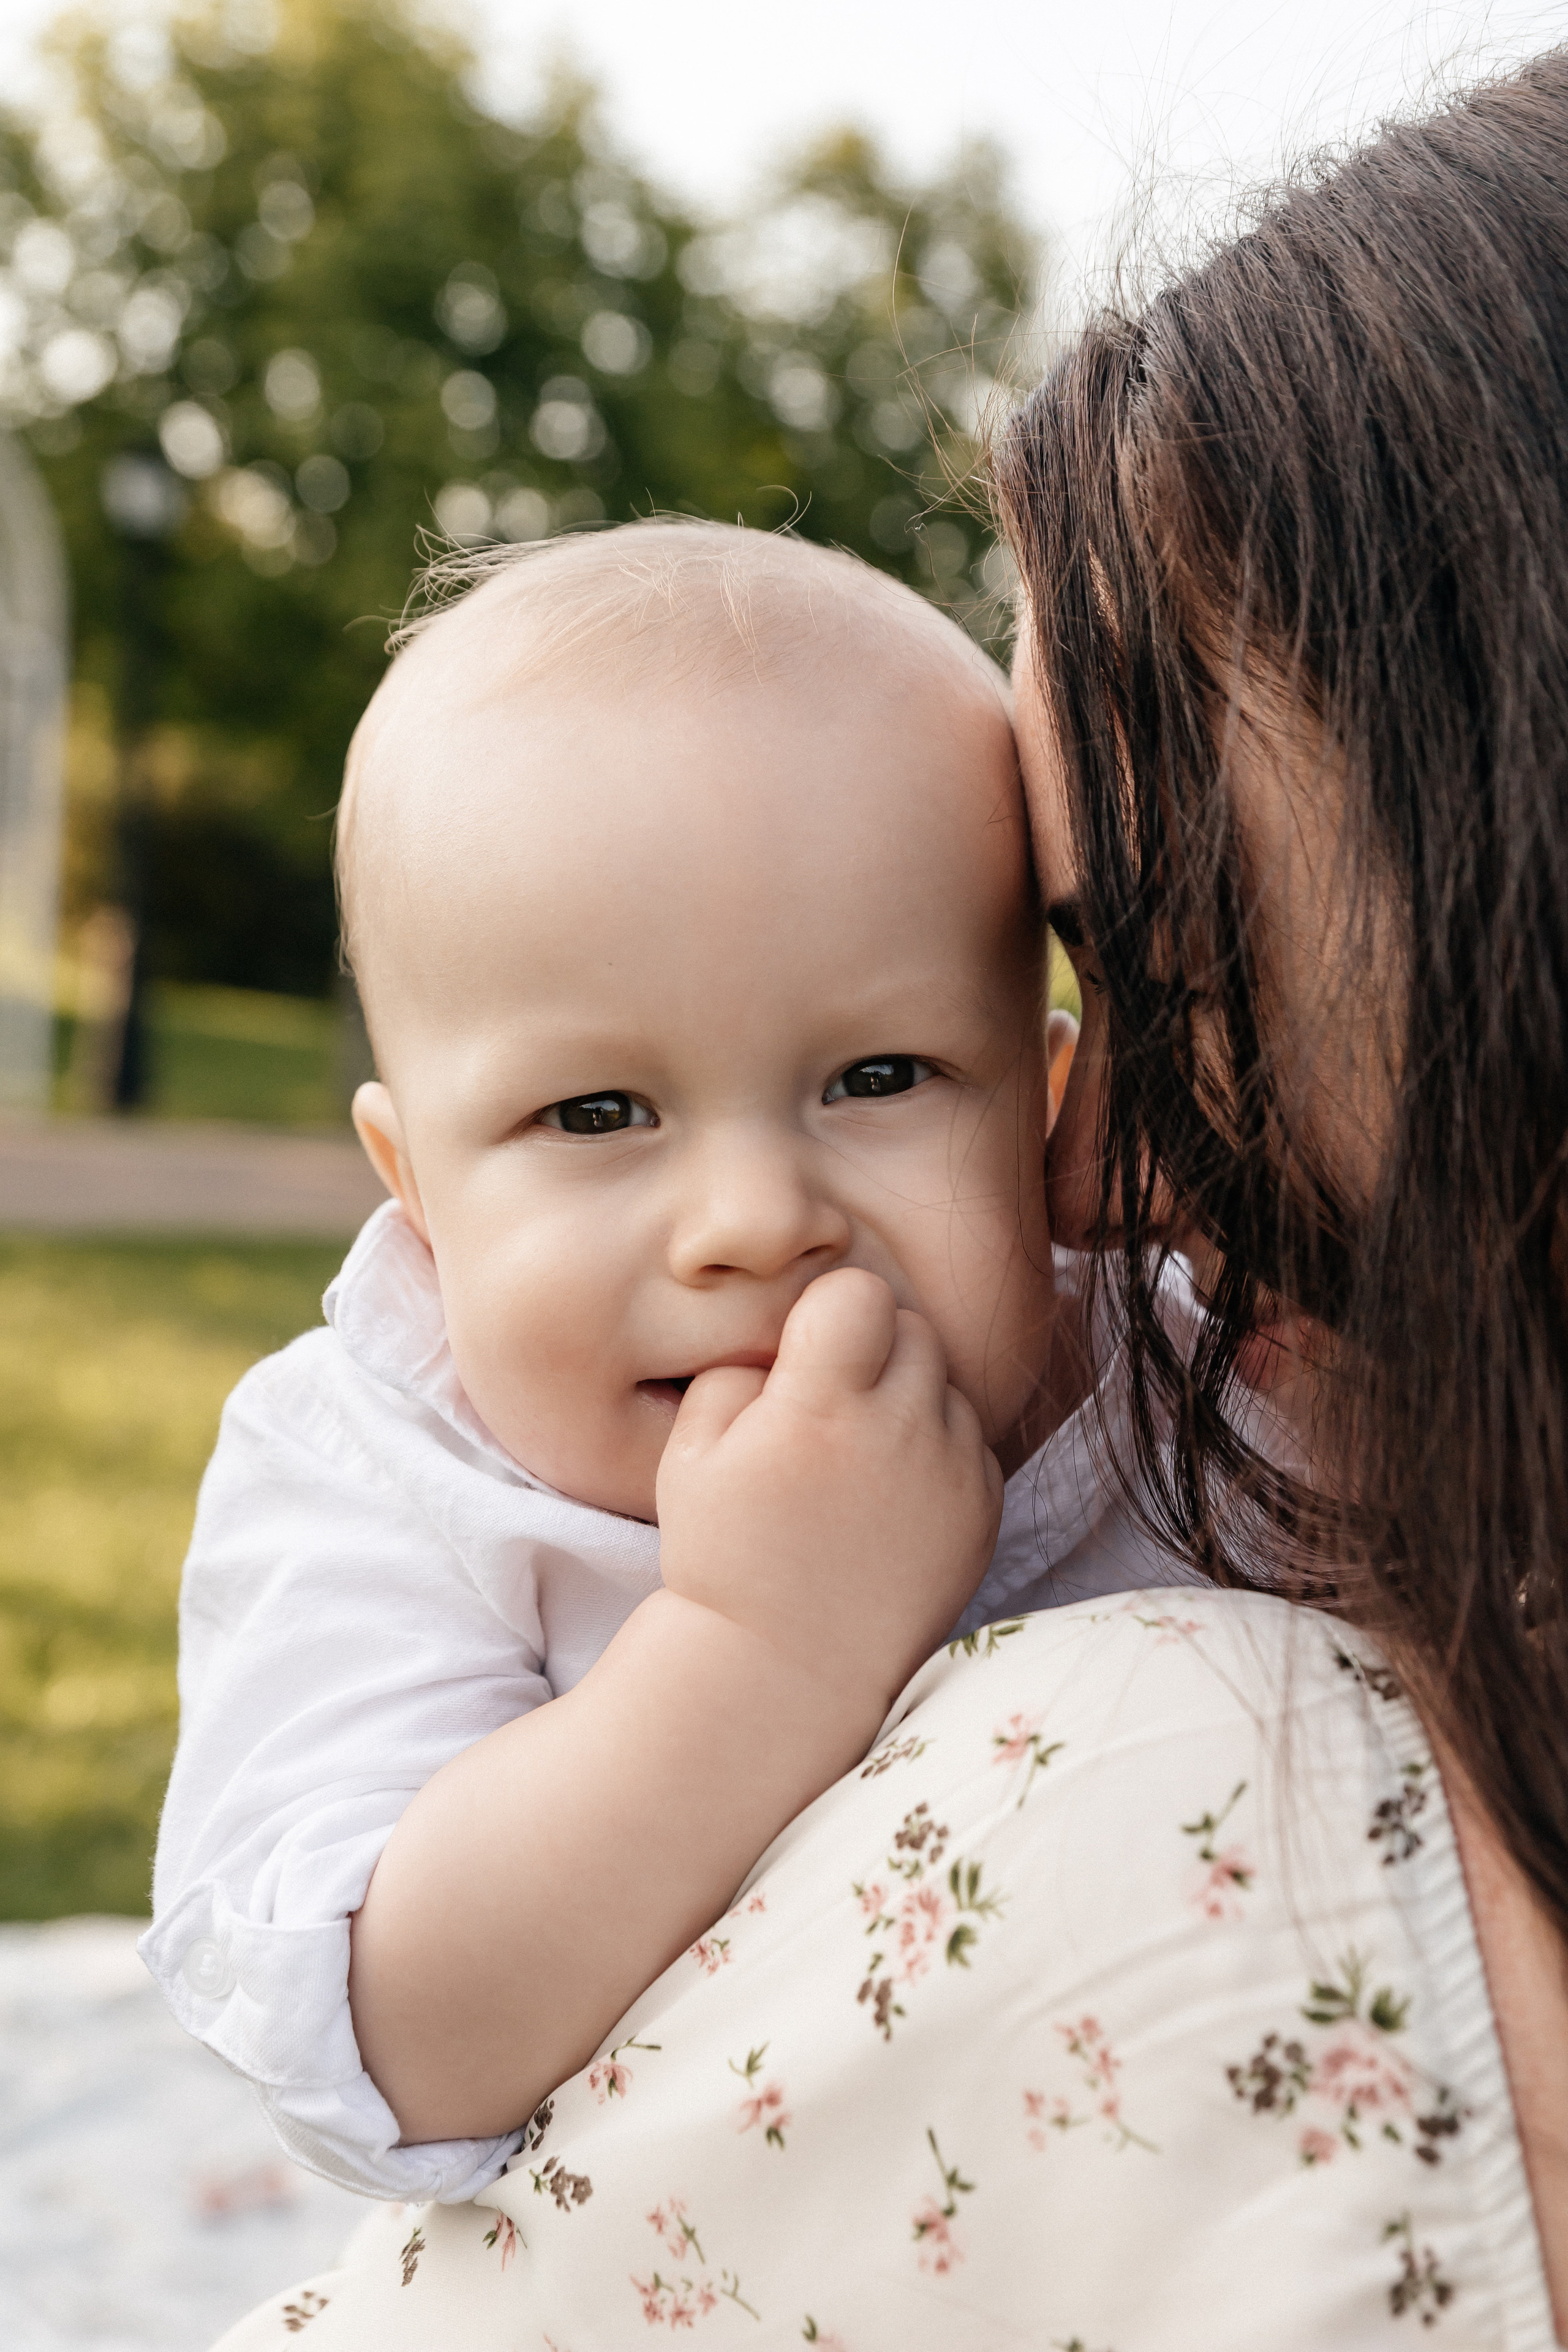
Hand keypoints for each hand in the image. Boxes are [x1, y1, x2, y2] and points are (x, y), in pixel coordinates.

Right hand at [656, 1268, 1003, 1731]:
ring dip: (910, 1400)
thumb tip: (786, 1336)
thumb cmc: (725, 1558)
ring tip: (861, 1459)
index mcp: (818, 1408)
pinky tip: (891, 1497)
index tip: (806, 1355)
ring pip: (947, 1383)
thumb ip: (734, 1371)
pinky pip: (972, 1441)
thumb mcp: (689, 1456)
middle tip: (834, 1405)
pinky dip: (939, 1453)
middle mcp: (897, 1431)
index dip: (829, 1312)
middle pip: (913, 1328)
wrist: (784, 1669)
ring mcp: (950, 1473)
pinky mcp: (983, 1512)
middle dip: (874, 1348)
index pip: (859, 1292)